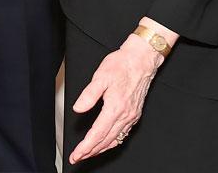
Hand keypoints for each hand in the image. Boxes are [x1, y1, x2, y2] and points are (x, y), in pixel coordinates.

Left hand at [67, 37, 160, 163]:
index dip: (85, 147)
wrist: (141, 59)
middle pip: (105, 140)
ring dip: (100, 149)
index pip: (97, 134)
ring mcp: (131, 116)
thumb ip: (89, 95)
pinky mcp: (134, 114)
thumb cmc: (122, 65)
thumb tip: (78, 109)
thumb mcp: (100, 76)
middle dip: (90, 152)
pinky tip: (106, 143)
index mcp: (115, 107)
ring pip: (114, 140)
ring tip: (88, 153)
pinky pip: (122, 134)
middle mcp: (125, 115)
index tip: (76, 154)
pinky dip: (112, 142)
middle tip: (77, 157)